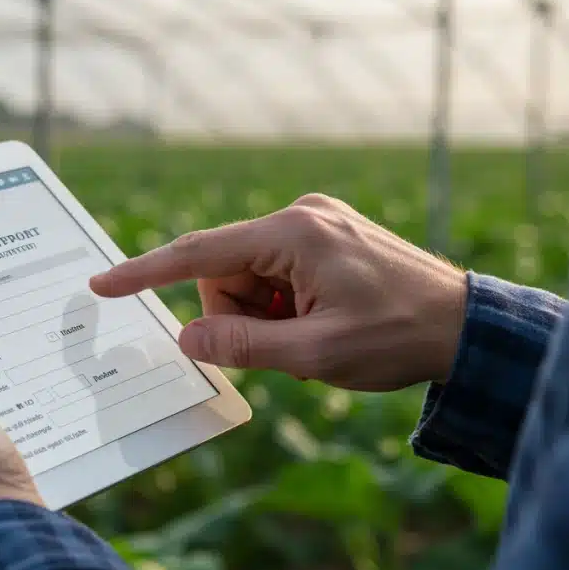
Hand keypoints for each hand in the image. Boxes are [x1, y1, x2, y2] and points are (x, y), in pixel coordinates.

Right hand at [89, 194, 467, 390]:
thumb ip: (241, 345)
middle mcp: (301, 216)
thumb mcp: (315, 353)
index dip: (145, 273)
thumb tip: (184, 339)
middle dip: (238, 316)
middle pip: (223, 272)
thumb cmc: (398, 338)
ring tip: (312, 336)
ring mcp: (315, 222)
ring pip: (247, 276)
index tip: (102, 282)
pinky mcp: (325, 235)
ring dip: (264, 315)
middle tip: (285, 348)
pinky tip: (320, 321)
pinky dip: (282, 304)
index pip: (199, 253)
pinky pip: (275, 272)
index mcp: (294, 234)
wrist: (467, 327)